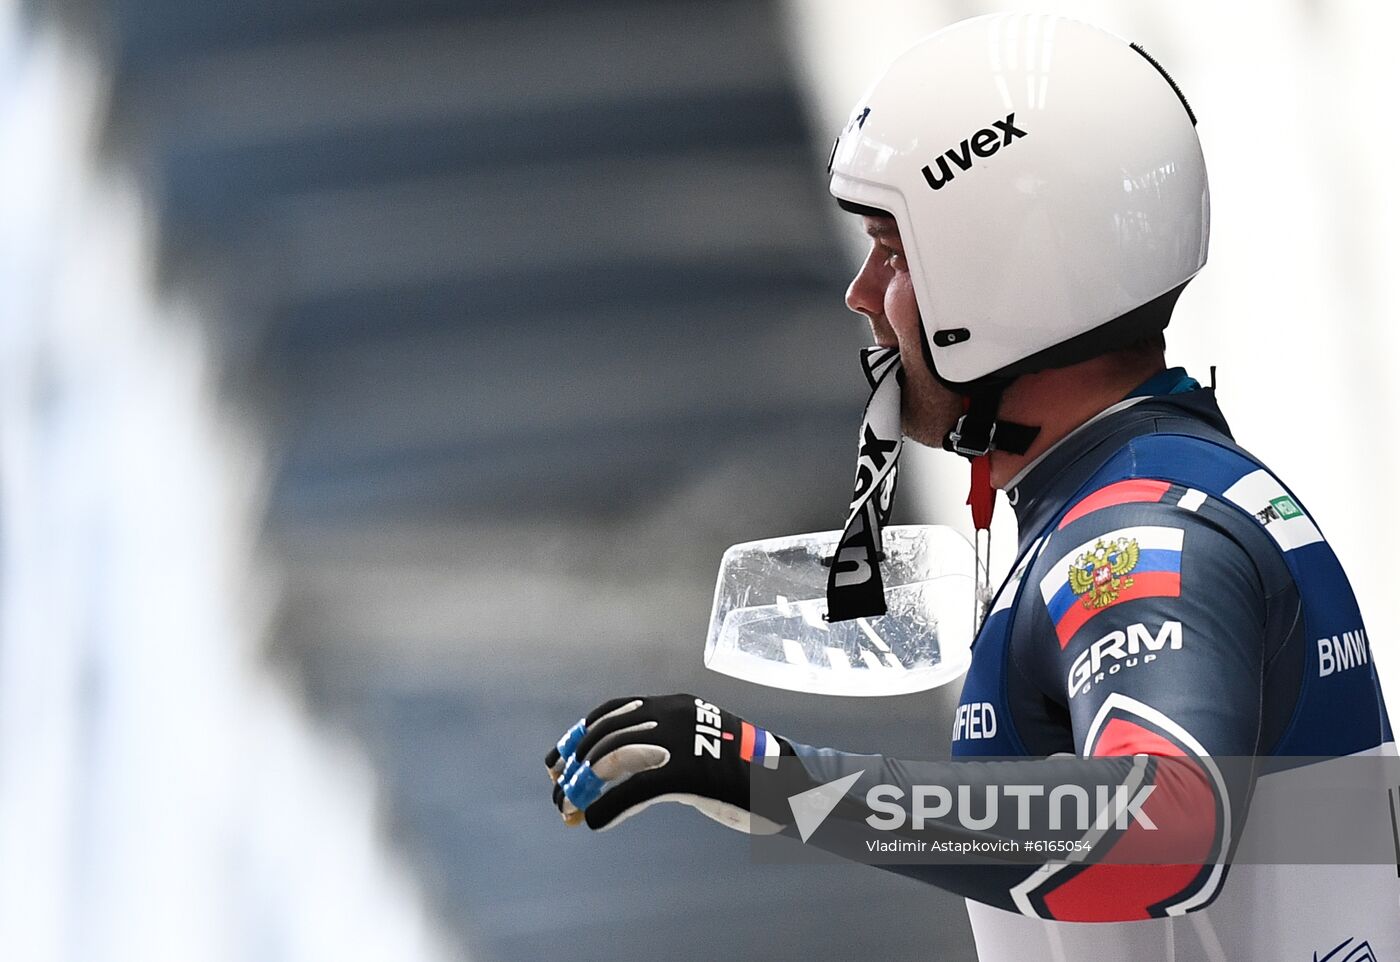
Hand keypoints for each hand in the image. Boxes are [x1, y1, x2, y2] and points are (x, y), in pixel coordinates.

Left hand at [545, 694, 787, 831]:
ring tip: (569, 809)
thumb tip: (608, 780)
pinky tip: (596, 822)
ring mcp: (682, 742)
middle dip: (574, 765)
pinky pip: (635, 789)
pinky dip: (609, 807)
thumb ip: (660, 754)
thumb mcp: (697, 749)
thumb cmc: (741, 774)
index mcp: (674, 706)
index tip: (557, 759)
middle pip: (606, 736)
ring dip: (583, 787)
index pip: (613, 712)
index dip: (579, 735)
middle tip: (558, 791)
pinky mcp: (690, 772)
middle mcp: (674, 716)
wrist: (787, 784)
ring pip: (613, 759)